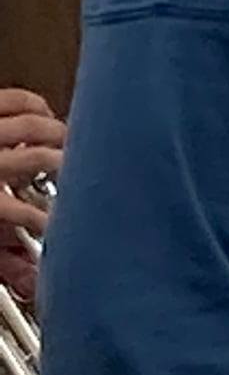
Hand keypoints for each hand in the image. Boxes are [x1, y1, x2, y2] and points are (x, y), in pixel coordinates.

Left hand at [0, 87, 64, 302]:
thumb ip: (3, 257)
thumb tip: (28, 275)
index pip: (27, 213)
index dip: (49, 220)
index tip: (61, 224)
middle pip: (39, 156)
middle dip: (64, 162)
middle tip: (75, 168)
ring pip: (32, 122)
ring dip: (56, 131)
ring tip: (66, 138)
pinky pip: (15, 99)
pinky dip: (34, 104)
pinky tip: (42, 113)